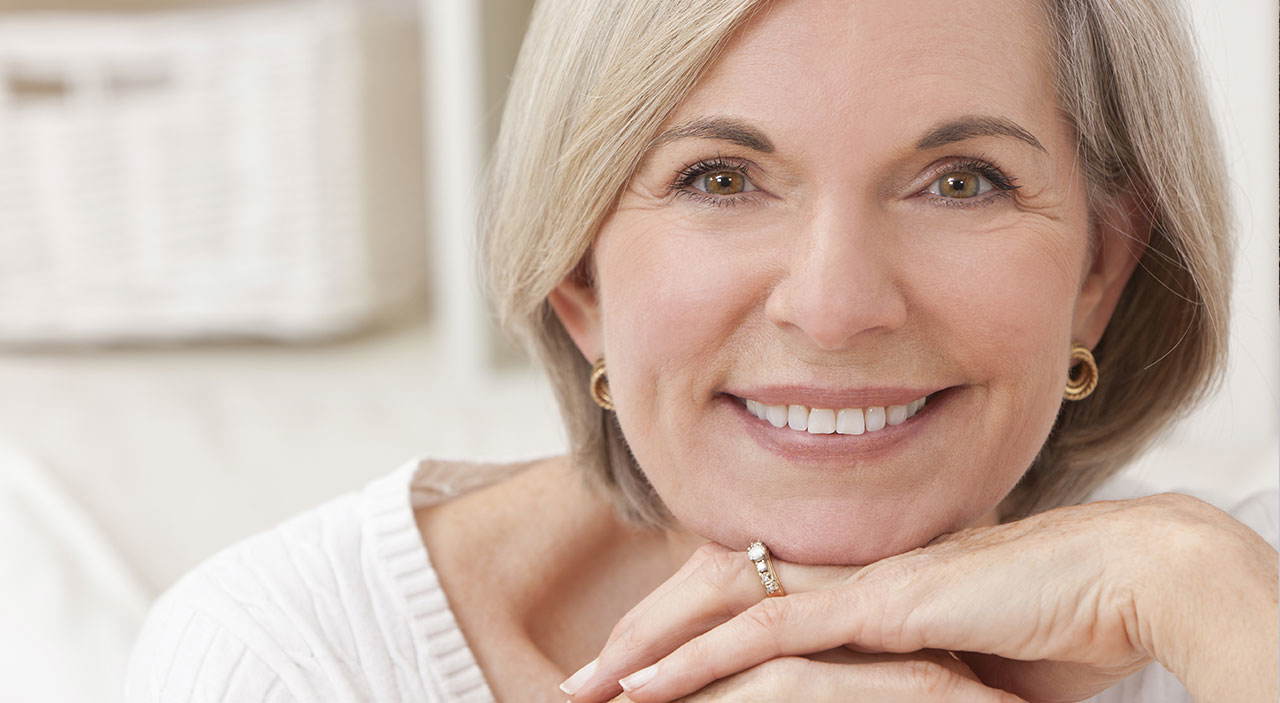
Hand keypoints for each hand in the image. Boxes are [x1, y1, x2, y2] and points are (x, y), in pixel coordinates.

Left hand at [564, 494, 1234, 702]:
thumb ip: (908, 670)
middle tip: (582, 681)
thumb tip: (890, 692)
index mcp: (858, 574)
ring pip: (724, 607)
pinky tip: (647, 685)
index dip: (686, 629)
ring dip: (649, 649)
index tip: (634, 668)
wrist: (1131, 579)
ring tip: (589, 689)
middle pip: (715, 591)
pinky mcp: (879, 604)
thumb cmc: (1063, 625)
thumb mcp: (961, 659)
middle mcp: (845, 567)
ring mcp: (857, 580)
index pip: (747, 596)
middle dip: (642, 635)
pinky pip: (768, 634)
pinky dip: (699, 661)